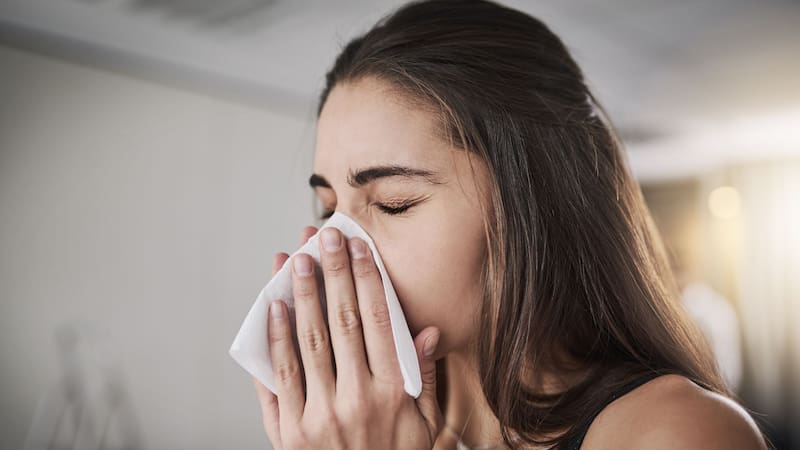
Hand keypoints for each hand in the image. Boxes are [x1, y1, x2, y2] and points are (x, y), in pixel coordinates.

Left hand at [253, 225, 442, 449]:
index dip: (367, 278)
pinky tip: (274, 308)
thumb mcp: (426, 427)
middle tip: (323, 236)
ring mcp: (319, 414)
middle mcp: (356, 398)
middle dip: (332, 272)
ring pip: (308, 340)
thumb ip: (424, 378)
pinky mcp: (289, 431)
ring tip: (295, 259)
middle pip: (341, 320)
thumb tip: (426, 330)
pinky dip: (275, 339)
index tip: (358, 247)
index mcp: (393, 393)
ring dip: (301, 295)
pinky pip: (280, 377)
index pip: (378, 321)